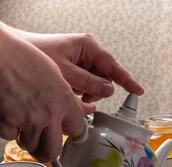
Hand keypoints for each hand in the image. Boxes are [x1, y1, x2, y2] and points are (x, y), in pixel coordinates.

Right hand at [0, 25, 92, 162]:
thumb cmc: (23, 58)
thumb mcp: (56, 75)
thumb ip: (65, 98)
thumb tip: (71, 113)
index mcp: (64, 100)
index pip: (77, 129)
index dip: (70, 130)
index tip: (66, 130)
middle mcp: (48, 113)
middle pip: (54, 150)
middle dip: (50, 150)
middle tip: (46, 146)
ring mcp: (26, 120)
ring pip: (32, 147)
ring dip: (29, 140)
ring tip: (27, 127)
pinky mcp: (6, 122)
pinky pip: (10, 137)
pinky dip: (10, 130)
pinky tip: (11, 116)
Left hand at [11, 30, 143, 102]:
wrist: (18, 53)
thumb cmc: (38, 55)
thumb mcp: (65, 72)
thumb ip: (88, 82)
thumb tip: (109, 90)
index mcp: (88, 47)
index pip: (113, 66)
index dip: (126, 80)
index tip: (138, 91)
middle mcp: (88, 53)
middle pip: (105, 77)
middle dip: (97, 90)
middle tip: (84, 99)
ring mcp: (83, 61)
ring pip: (97, 83)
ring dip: (88, 93)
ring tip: (73, 93)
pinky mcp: (78, 68)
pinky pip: (87, 84)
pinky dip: (81, 91)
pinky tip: (71, 90)